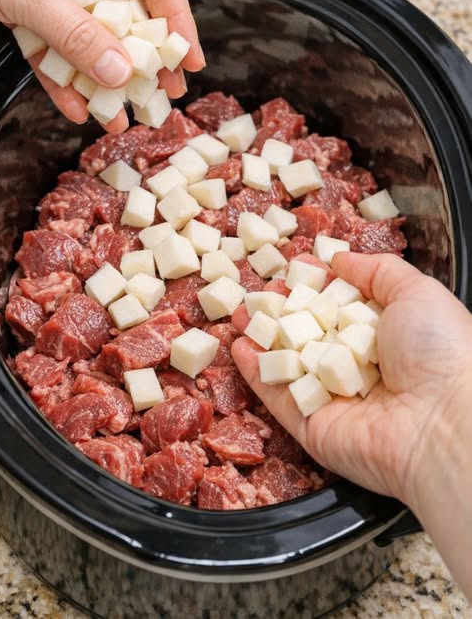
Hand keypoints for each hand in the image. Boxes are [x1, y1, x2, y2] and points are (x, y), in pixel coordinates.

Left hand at [0, 0, 204, 129]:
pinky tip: (75, 105)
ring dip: (101, 73)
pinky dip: (63, 69)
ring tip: (118, 114)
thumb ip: (80, 38)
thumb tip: (122, 74)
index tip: (190, 63)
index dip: (179, 23)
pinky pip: (57, 35)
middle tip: (160, 95)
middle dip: (140, 58)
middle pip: (128, 8)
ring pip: (91, 28)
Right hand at [231, 253, 471, 503]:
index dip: (318, 284)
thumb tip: (340, 259)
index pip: (344, 305)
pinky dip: (256, 374)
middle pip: (312, 333)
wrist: (445, 423)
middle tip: (262, 290)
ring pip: (289, 363)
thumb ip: (377, 270)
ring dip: (263, 338)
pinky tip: (239, 347)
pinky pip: (278, 397)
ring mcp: (334, 398)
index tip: (297, 265)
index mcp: (389, 335)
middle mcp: (360, 367)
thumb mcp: (417, 291)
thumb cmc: (440, 351)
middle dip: (284, 309)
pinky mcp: (313, 427)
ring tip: (241, 313)